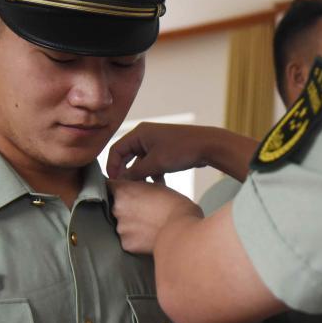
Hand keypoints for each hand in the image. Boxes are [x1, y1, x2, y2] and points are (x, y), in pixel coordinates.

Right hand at [106, 123, 257, 181]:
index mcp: (139, 133)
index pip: (116, 150)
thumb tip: (120, 182)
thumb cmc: (181, 150)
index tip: (114, 183)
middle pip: (127, 156)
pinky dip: (154, 174)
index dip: (112, 167)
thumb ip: (135, 173)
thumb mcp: (155, 163)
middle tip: (126, 188)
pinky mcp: (165, 150)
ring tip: (144, 189)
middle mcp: (145, 136)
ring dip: (142, 176)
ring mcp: (156, 143)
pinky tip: (160, 186)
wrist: (209, 146)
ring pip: (141, 162)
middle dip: (127, 172)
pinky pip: (152, 164)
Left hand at [108, 179, 201, 253]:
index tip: (120, 191)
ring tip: (148, 225)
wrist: (182, 230)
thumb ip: (140, 186)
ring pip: (120, 224)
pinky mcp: (126, 244)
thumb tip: (136, 187)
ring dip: (130, 223)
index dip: (114, 188)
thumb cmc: (175, 206)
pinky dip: (135, 238)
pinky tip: (148, 236)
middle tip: (142, 209)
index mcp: (123, 191)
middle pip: (113, 206)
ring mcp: (120, 227)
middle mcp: (116, 208)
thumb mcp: (158, 186)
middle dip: (124, 207)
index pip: (107, 186)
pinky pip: (127, 239)